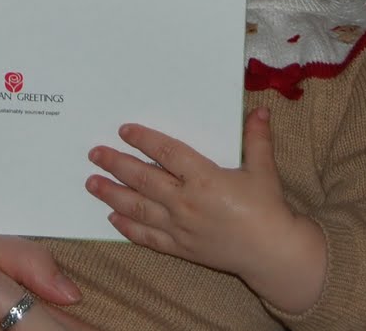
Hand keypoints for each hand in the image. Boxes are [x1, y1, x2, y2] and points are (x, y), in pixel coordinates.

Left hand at [85, 108, 323, 309]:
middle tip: (94, 153)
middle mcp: (186, 203)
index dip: (144, 140)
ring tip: (92, 183)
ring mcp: (180, 227)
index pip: (167, 154)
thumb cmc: (269, 210)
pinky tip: (112, 218)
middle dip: (116, 165)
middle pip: (143, 179)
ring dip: (112, 194)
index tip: (124, 130)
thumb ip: (256, 139)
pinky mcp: (181, 248)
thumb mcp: (263, 170)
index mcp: (204, 179)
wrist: (273, 255)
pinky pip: (148, 237)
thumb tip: (258, 110)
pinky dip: (128, 228)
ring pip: (138, 208)